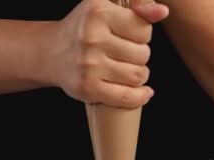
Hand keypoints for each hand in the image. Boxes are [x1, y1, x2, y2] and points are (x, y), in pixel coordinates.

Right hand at [47, 0, 167, 106]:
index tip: (129, 36)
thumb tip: (162, 11)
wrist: (51, 52)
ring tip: (127, 69)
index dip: (141, 35)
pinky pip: (127, 97)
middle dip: (139, 55)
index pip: (144, 30)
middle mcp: (91, 37)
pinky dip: (140, 96)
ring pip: (138, 75)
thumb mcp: (107, 6)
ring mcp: (89, 65)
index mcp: (98, 12)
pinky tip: (144, 93)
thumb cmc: (86, 28)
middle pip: (143, 54)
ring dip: (139, 75)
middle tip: (125, 54)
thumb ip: (138, 4)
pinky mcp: (87, 88)